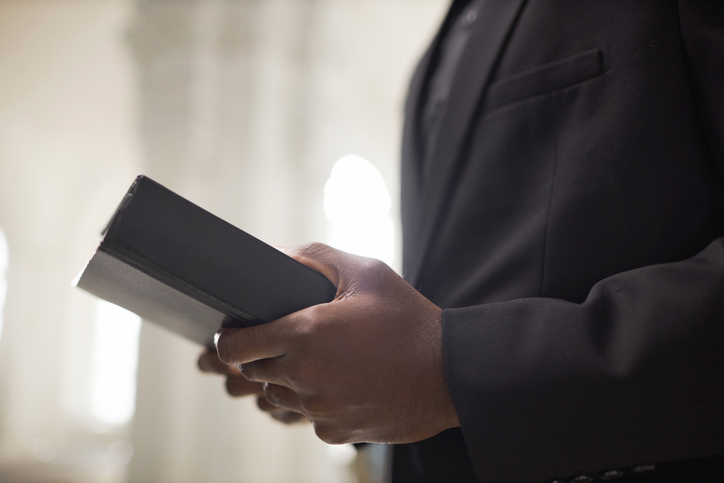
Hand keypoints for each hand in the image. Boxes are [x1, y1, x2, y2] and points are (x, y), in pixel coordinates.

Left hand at [215, 243, 458, 444]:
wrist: (451, 373)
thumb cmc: (409, 320)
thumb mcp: (368, 272)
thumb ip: (316, 257)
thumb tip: (279, 257)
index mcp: (305, 332)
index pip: (235, 346)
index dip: (232, 337)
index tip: (240, 331)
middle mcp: (304, 375)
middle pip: (254, 371)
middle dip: (263, 354)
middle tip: (291, 339)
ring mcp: (319, 409)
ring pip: (279, 397)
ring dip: (288, 379)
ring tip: (322, 360)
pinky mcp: (336, 432)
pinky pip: (308, 417)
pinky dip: (316, 403)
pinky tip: (344, 384)